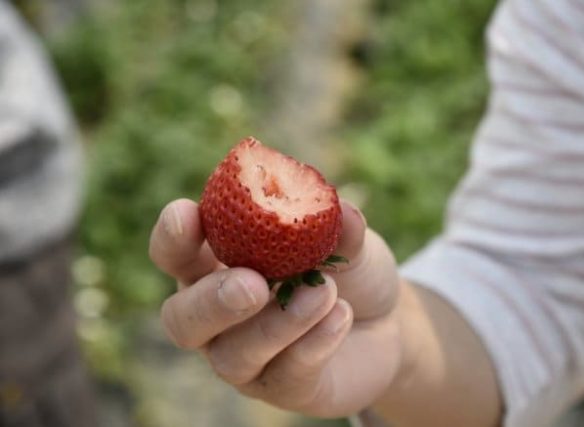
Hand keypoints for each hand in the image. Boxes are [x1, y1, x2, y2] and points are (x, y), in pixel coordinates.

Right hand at [149, 198, 406, 416]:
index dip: (172, 237)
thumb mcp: (351, 241)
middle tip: (252, 284)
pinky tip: (341, 315)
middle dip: (211, 301)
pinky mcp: (283, 388)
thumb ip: (342, 228)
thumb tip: (344, 209)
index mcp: (220, 267)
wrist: (384, 322)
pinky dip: (313, 343)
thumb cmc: (348, 272)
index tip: (186, 214)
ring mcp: (248, 359)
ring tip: (323, 292)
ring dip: (278, 324)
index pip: (176, 254)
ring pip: (234, 355)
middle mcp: (220, 318)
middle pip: (182, 319)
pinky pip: (285, 374)